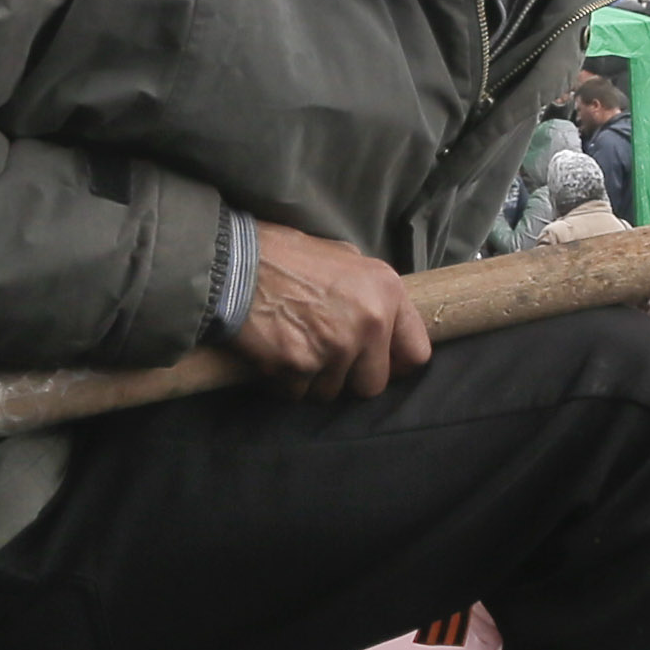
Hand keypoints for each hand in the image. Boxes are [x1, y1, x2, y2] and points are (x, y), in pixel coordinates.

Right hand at [235, 224, 430, 401]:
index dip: (394, 366)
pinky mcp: (300, 366)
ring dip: (313, 380)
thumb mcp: (342, 257)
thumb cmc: (283, 255)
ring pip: (332, 393)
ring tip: (293, 347)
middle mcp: (369, 322)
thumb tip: (383, 320)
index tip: (377, 366)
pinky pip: (298, 394)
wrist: (232, 263)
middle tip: (324, 358)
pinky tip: (273, 353)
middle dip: (348, 378)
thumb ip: (369, 292)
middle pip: (372, 385)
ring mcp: (335, 347)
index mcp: (386, 291)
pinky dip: (284, 382)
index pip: (416, 354)